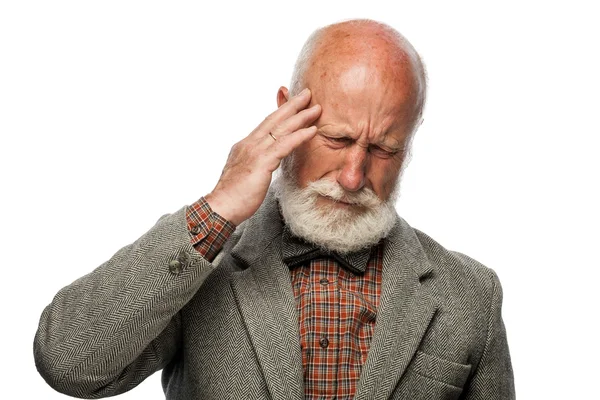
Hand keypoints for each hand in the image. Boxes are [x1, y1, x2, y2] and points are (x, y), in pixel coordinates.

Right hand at [205, 88, 320, 225]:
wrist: (221, 207)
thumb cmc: (233, 197)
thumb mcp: (246, 174)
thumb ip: (256, 164)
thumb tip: (265, 163)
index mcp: (245, 146)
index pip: (265, 124)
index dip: (280, 113)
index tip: (293, 104)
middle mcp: (249, 144)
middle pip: (274, 119)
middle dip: (292, 105)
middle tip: (307, 93)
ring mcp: (255, 152)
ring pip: (281, 129)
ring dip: (300, 117)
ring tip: (316, 109)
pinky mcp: (262, 163)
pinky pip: (284, 145)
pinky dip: (299, 136)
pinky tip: (312, 131)